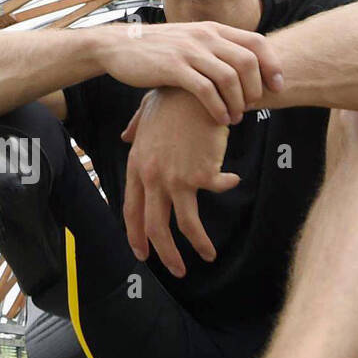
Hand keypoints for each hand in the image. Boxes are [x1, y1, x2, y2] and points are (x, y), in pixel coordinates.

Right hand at [99, 19, 282, 126]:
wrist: (119, 46)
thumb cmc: (157, 49)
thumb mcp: (189, 41)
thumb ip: (213, 48)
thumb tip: (240, 66)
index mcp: (212, 30)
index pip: (256, 42)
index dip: (272, 65)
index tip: (278, 86)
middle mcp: (205, 37)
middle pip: (248, 61)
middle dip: (257, 88)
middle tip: (254, 107)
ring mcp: (189, 51)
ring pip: (229, 77)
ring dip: (238, 102)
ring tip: (236, 118)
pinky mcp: (173, 68)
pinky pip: (205, 90)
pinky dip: (218, 107)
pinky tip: (220, 119)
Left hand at [120, 88, 239, 275]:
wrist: (197, 88)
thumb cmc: (173, 97)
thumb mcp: (146, 112)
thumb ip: (135, 128)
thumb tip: (125, 136)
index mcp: (137, 166)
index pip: (131, 210)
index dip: (136, 235)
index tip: (143, 255)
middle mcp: (152, 177)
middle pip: (156, 226)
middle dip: (166, 254)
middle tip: (178, 270)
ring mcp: (177, 177)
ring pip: (186, 223)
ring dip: (199, 243)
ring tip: (209, 255)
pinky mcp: (202, 172)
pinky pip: (217, 189)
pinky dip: (226, 186)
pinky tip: (233, 180)